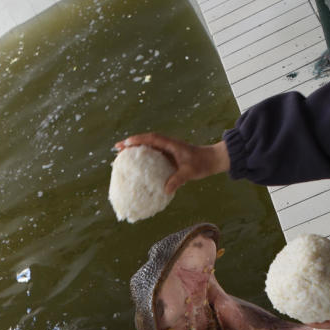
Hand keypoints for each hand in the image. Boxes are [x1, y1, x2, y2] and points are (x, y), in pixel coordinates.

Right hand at [113, 132, 229, 193]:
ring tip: (120, 156)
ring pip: (147, 147)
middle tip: (117, 148)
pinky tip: (135, 166)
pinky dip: (142, 158)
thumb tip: (165, 190)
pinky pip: (152, 156)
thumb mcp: (190, 172)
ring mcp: (167, 150)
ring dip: (134, 150)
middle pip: (145, 141)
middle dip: (131, 143)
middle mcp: (167, 145)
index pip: (152, 139)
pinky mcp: (168, 157)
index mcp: (171, 144)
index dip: (138, 140)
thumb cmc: (202, 164)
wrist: (212, 160)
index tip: (127, 143)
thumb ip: (178, 180)